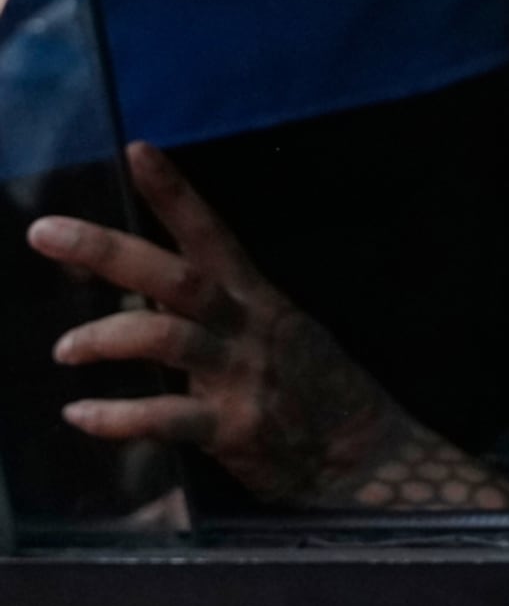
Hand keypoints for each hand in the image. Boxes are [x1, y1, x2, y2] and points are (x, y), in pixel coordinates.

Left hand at [25, 145, 508, 509]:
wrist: (365, 454)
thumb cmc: (314, 391)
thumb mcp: (276, 336)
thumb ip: (215, 315)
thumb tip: (140, 291)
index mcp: (256, 300)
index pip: (211, 234)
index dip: (174, 193)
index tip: (135, 150)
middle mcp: (247, 328)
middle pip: (176, 278)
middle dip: (108, 252)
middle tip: (46, 232)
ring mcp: (242, 375)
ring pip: (166, 338)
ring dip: (106, 337)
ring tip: (65, 349)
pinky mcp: (235, 427)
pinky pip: (167, 417)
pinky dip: (118, 417)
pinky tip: (80, 415)